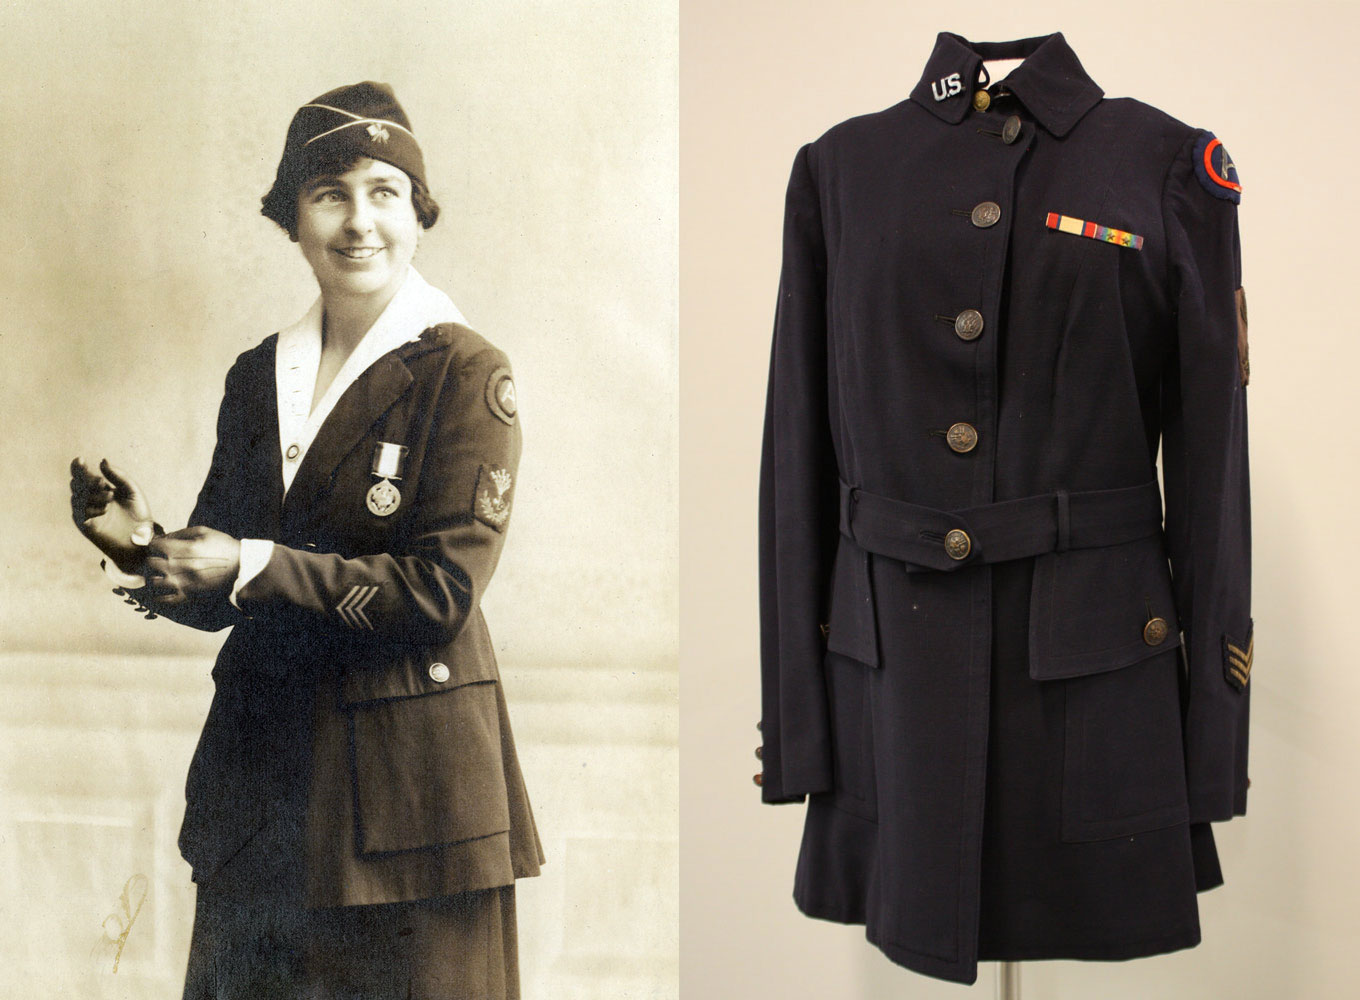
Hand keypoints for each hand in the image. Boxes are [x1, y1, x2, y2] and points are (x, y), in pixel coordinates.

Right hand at [70, 457, 155, 572]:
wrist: (143, 538)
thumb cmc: (139, 515)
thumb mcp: (132, 491)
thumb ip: (119, 475)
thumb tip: (102, 461)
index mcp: (100, 489)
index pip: (84, 475)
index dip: (79, 467)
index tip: (80, 459)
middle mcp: (90, 499)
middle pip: (77, 484)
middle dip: (86, 480)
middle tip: (101, 482)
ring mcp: (87, 512)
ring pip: (77, 497)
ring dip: (93, 495)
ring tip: (110, 497)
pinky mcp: (86, 526)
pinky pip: (80, 513)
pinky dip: (91, 508)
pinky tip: (105, 509)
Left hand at [143, 527, 240, 605]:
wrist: (240, 566)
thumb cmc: (222, 546)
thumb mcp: (203, 531)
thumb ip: (180, 533)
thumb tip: (163, 537)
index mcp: (178, 549)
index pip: (153, 545)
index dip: (156, 543)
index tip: (160, 545)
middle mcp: (174, 566)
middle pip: (150, 563)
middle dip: (154, 558)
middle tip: (161, 559)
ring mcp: (179, 583)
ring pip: (153, 582)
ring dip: (155, 577)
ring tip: (163, 575)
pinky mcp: (187, 595)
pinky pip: (164, 600)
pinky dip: (160, 596)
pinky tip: (163, 592)